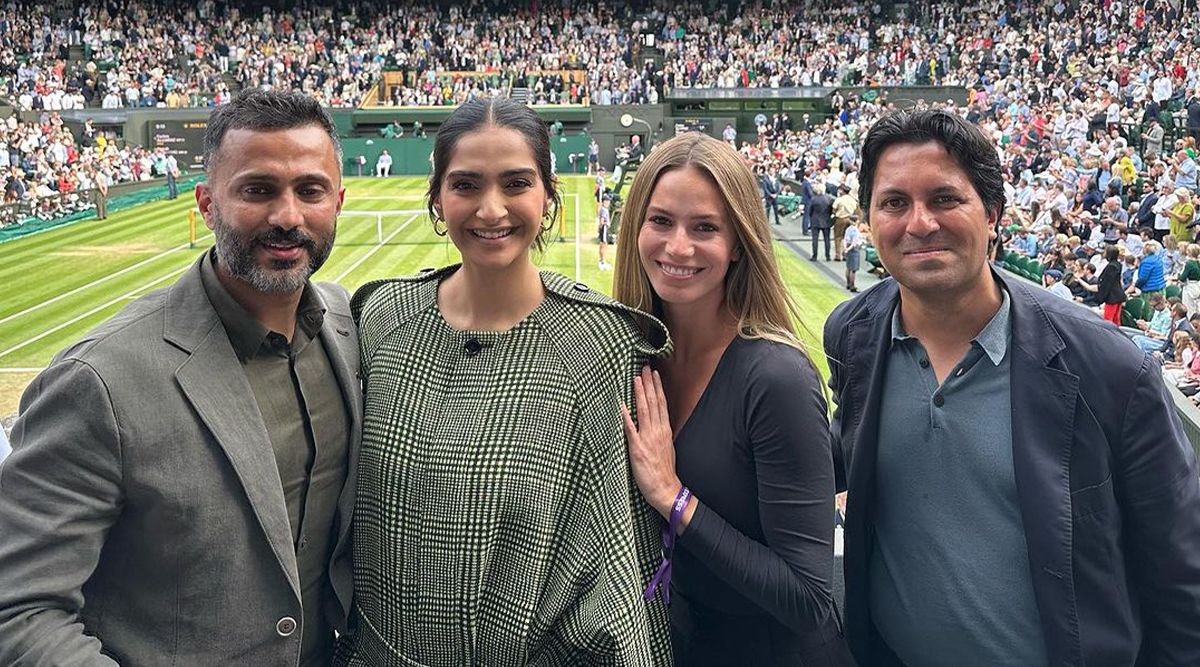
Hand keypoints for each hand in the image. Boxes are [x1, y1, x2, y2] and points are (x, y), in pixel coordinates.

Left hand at [621, 366, 681, 517]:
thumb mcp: (667, 448)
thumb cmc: (664, 471)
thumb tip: (656, 423)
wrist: (665, 489)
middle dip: (649, 384)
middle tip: (645, 367)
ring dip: (640, 393)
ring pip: (644, 411)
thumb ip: (660, 434)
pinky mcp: (637, 449)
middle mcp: (657, 431)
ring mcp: (647, 439)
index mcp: (664, 431)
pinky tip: (621, 405)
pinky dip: (626, 416)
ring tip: (636, 378)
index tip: (654, 374)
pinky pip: (630, 430)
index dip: (657, 388)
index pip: (661, 404)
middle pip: (653, 403)